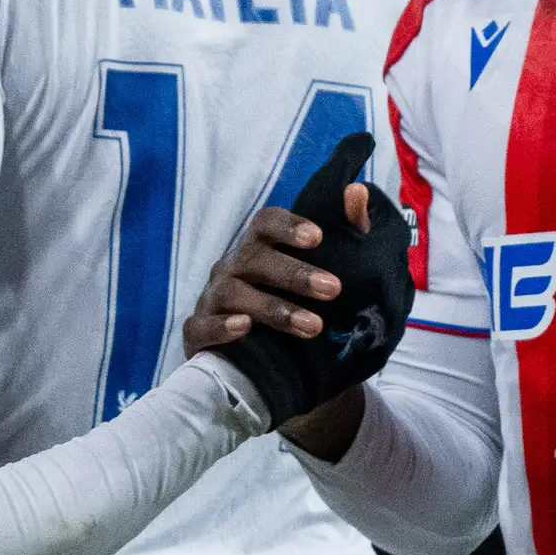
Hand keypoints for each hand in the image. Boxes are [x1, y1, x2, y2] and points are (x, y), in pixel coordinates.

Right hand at [193, 134, 413, 433]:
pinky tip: (245, 328)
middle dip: (294, 274)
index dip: (288, 226)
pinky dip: (221, 326)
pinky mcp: (197, 334)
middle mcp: (231, 268)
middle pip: (254, 259)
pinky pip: (202, 326)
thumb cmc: (293, 305)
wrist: (264, 363)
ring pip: (233, 294)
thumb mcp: (323, 271)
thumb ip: (343, 232)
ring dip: (274, 308)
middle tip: (334, 289)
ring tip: (313, 326)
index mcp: (257, 248)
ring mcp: (211, 300)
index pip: (265, 223)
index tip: (318, 238)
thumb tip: (358, 191)